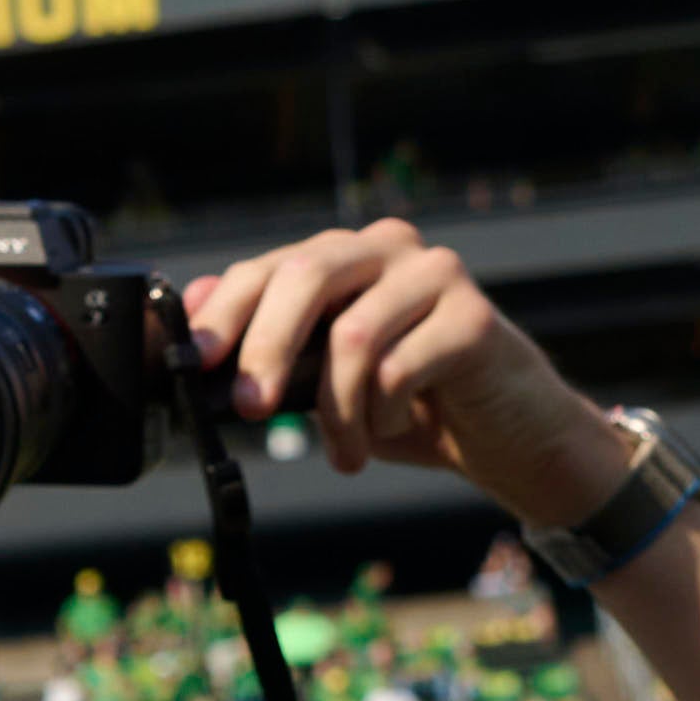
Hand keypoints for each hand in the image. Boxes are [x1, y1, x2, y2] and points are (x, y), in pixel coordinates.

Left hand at [176, 220, 644, 537]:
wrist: (506, 433)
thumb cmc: (408, 403)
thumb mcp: (324, 381)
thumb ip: (271, 351)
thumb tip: (193, 335)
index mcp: (345, 255)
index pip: (268, 267)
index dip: (224, 312)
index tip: (193, 361)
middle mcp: (390, 248)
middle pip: (307, 277)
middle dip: (266, 347)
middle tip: (250, 408)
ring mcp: (436, 274)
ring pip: (353, 335)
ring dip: (337, 411)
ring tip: (344, 453)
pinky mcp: (474, 317)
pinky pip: (399, 369)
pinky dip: (383, 415)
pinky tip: (395, 430)